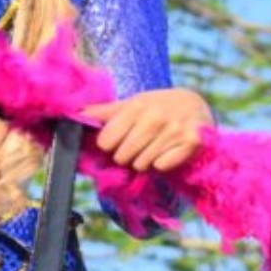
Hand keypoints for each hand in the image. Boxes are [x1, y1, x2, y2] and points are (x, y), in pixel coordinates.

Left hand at [82, 87, 212, 172]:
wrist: (195, 103)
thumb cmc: (156, 105)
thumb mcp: (131, 103)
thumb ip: (104, 112)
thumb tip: (74, 114)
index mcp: (135, 107)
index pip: (106, 142)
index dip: (109, 146)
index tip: (117, 141)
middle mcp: (155, 117)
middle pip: (122, 156)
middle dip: (125, 156)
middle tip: (137, 146)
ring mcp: (174, 130)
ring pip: (142, 164)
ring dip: (144, 161)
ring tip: (152, 147)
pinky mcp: (192, 142)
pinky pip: (162, 166)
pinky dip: (162, 163)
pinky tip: (167, 151)